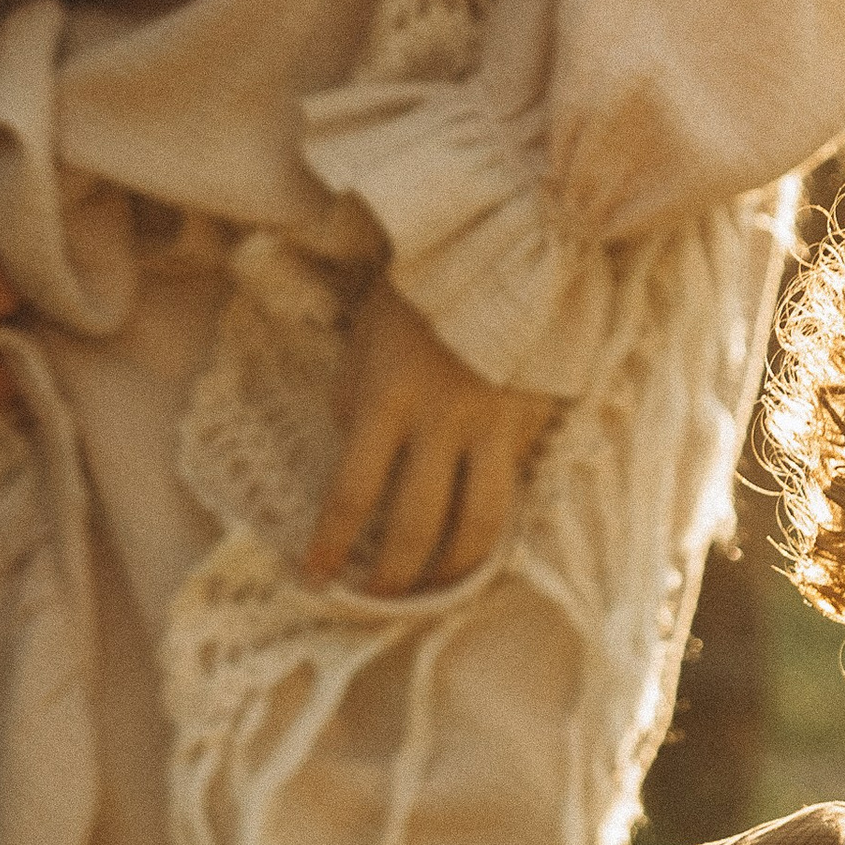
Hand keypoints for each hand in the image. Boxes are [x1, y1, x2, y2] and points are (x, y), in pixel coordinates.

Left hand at [303, 279, 552, 592]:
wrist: (502, 246)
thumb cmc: (416, 289)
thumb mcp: (364, 338)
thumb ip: (356, 399)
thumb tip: (355, 454)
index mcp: (385, 397)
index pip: (350, 494)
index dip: (330, 546)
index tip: (315, 577)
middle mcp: (440, 423)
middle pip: (414, 526)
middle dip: (392, 577)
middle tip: (376, 599)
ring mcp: (492, 427)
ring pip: (479, 524)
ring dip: (452, 568)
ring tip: (435, 586)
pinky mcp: (529, 423)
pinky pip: (511, 488)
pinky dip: (492, 522)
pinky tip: (475, 538)